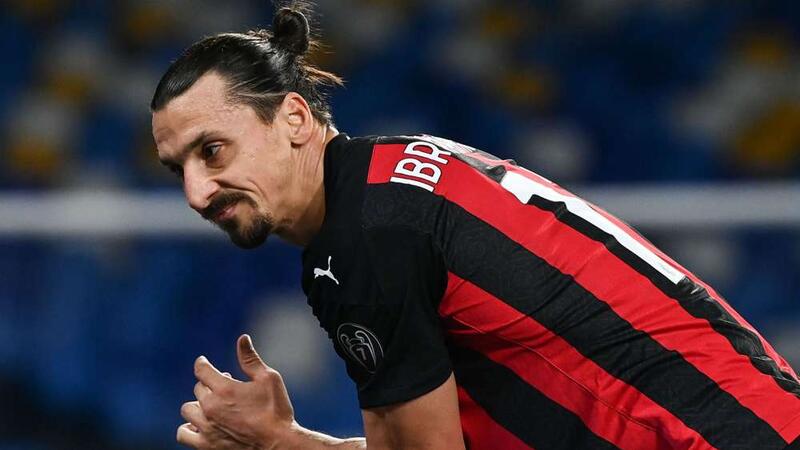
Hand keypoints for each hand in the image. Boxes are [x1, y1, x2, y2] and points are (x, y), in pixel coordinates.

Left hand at [177, 335, 296, 449]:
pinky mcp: (205, 446)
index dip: (202, 363)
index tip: (203, 362)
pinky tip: (200, 425)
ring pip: (188, 409)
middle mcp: (210, 407)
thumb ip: (251, 359)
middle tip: (224, 389)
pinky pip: (183, 433)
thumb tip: (242, 338)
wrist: (278, 445)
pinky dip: (189, 427)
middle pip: (198, 389)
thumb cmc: (276, 410)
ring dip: (198, 405)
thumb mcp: (268, 379)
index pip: (202, 370)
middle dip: (209, 385)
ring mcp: (206, 428)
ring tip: (210, 407)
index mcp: (224, 389)